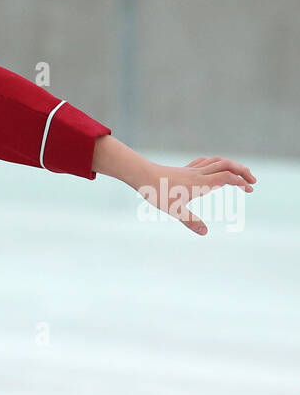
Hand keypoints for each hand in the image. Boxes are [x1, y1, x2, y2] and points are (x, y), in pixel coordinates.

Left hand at [104, 145, 255, 235]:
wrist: (142, 175)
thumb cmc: (157, 193)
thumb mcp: (174, 210)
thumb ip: (191, 221)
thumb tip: (205, 233)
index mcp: (200, 183)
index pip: (227, 178)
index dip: (241, 182)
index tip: (250, 190)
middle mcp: (199, 174)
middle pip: (227, 165)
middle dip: (242, 171)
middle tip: (252, 181)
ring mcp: (191, 170)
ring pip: (217, 161)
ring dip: (231, 166)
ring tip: (238, 174)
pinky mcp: (184, 170)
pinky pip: (205, 162)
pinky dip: (215, 163)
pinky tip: (214, 167)